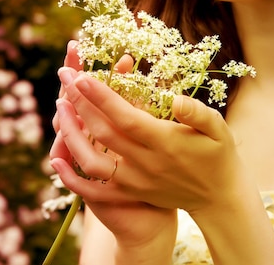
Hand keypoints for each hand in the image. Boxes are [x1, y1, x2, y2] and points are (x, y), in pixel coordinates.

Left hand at [51, 68, 245, 216]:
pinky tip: (56, 159)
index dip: (101, 97)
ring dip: (71, 134)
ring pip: (92, 161)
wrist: (218, 196)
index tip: (82, 76)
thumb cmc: (218, 154)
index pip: (126, 117)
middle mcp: (146, 163)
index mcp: (165, 142)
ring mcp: (135, 181)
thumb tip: (177, 100)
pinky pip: (94, 188)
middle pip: (103, 133)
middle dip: (80, 102)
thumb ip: (198, 114)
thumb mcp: (218, 129)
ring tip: (60, 106)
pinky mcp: (129, 192)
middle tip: (65, 76)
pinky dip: (71, 176)